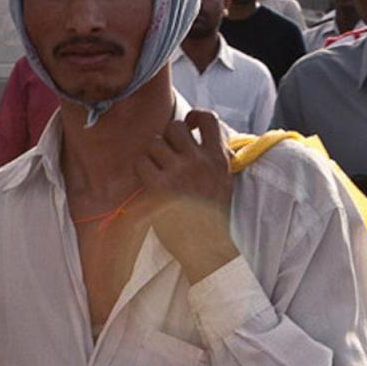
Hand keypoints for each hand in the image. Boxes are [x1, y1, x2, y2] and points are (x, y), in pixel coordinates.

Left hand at [134, 110, 238, 284]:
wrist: (210, 249)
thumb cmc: (216, 219)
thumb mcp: (225, 182)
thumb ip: (215, 158)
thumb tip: (199, 137)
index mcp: (219, 159)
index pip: (208, 119)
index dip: (195, 116)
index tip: (190, 124)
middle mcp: (200, 162)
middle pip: (175, 127)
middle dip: (168, 138)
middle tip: (168, 155)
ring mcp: (180, 174)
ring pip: (155, 143)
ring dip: (153, 155)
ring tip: (158, 172)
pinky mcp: (160, 189)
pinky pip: (141, 163)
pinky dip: (142, 170)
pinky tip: (149, 182)